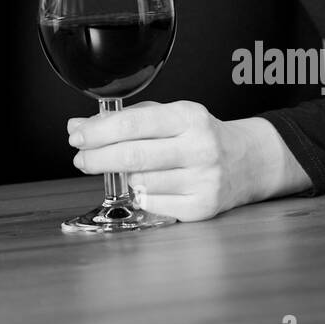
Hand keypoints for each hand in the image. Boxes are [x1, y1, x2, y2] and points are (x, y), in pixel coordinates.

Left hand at [67, 100, 253, 221]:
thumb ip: (125, 119)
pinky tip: (144, 186)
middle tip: (80, 159)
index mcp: (189, 117)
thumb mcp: (168, 116)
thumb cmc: (199, 135)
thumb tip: (78, 126)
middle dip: (97, 158)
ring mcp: (203, 180)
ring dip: (120, 178)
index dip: (98, 132)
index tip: (77, 136)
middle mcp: (199, 147)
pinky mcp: (203, 207)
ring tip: (119, 169)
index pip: (133, 123)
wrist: (247, 161)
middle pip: (133, 156)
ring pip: (141, 183)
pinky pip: (154, 204)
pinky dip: (140, 196)